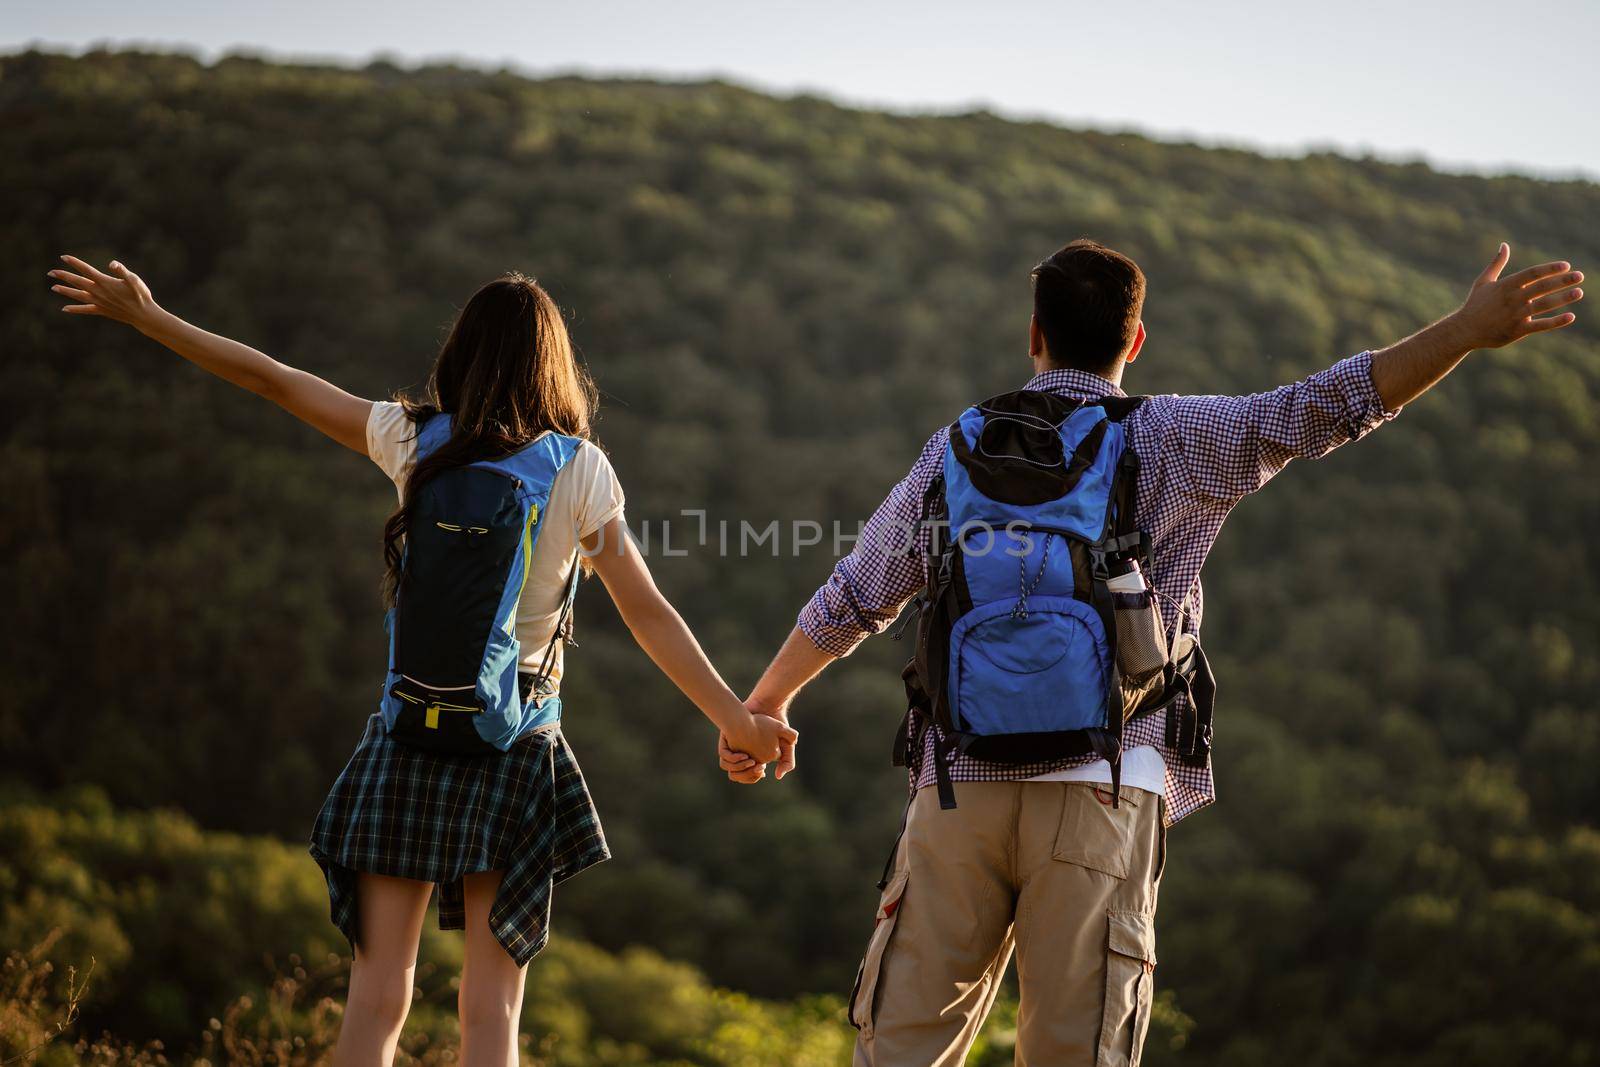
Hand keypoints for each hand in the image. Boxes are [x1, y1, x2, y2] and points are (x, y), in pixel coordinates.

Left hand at [48, 255, 163, 330]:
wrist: (143, 315)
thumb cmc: (141, 296)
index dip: (75, 263)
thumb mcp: (134, 280)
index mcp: (105, 282)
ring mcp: (98, 302)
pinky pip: (85, 309)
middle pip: (77, 282)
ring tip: (53, 287)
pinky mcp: (101, 310)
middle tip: (51, 272)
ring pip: (78, 295)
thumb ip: (123, 271)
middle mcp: (98, 292)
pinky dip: (75, 309)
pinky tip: (65, 309)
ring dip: (65, 291)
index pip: (86, 270)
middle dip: (63, 276)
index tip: (63, 257)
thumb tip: (112, 264)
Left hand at [718, 697, 795, 783]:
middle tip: (755, 766)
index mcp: (756, 758)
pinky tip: (744, 754)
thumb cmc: (776, 724)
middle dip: (746, 774)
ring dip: (738, 767)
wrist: (765, 705)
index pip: (751, 776)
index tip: (761, 768)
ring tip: (749, 760)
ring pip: (729, 768)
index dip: (755, 775)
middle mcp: (743, 754)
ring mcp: (735, 747)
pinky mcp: (728, 738)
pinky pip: (724, 754)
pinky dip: (732, 757)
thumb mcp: (786, 745)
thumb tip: (778, 777)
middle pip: (738, 775)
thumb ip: (787, 761)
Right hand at [1450, 243, 1581, 349]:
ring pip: (1544, 305)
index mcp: (1506, 285)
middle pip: (1542, 287)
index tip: (1566, 266)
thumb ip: (1497, 263)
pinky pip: (1540, 325)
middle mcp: (1512, 299)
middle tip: (1580, 276)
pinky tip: (1570, 316)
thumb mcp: (1484, 281)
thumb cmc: (1475, 304)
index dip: (1550, 269)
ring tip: (1579, 292)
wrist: (1464, 330)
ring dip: (1563, 298)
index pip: (1532, 273)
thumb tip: (1504, 245)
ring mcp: (1516, 315)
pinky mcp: (1517, 330)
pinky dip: (1556, 322)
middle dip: (1562, 281)